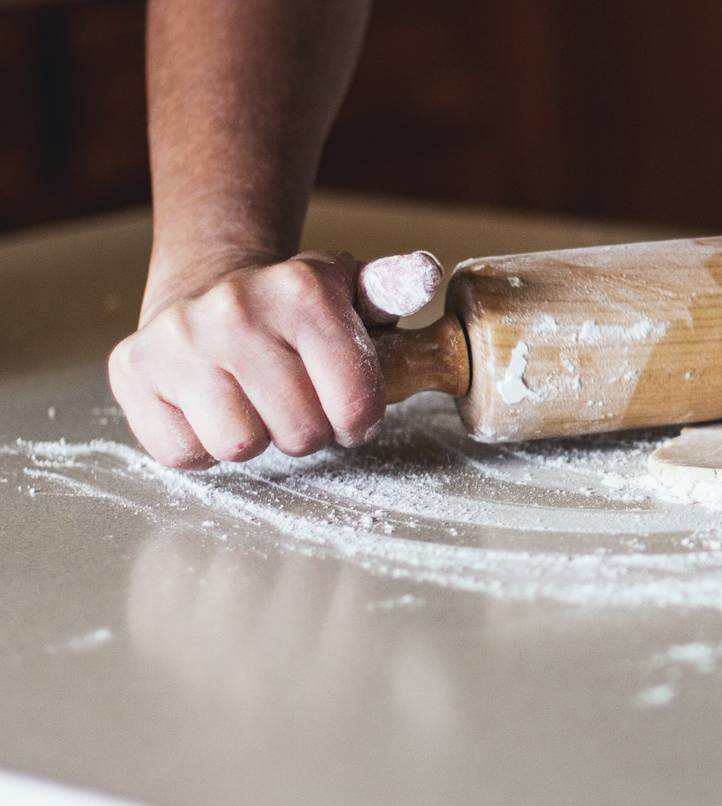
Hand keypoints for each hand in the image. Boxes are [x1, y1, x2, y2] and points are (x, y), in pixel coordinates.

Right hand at [109, 250, 384, 468]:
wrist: (207, 289)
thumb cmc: (296, 313)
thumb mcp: (353, 294)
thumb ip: (394, 290)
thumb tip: (426, 273)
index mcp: (303, 290)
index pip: (355, 405)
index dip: (358, 420)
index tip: (350, 409)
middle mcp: (236, 308)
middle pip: (300, 434)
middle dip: (308, 430)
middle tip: (297, 402)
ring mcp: (178, 339)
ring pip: (240, 446)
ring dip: (256, 437)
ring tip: (254, 402)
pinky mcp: (132, 370)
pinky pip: (184, 452)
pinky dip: (202, 444)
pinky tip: (211, 407)